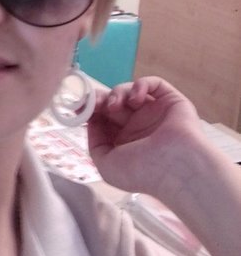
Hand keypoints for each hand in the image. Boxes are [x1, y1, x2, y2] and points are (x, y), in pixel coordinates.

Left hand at [88, 76, 202, 194]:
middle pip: (113, 102)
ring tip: (115, 105)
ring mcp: (154, 112)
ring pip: (129, 91)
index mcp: (124, 140)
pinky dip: (141, 85)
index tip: (79, 107)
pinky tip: (136, 99)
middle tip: (94, 102)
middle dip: (100, 99)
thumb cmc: (142, 172)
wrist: (176, 168)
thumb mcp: (106, 165)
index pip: (103, 118)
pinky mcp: (170, 100)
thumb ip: (95, 143)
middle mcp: (138, 125)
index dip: (90, 110)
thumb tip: (92, 121)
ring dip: (117, 93)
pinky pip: (154, 83)